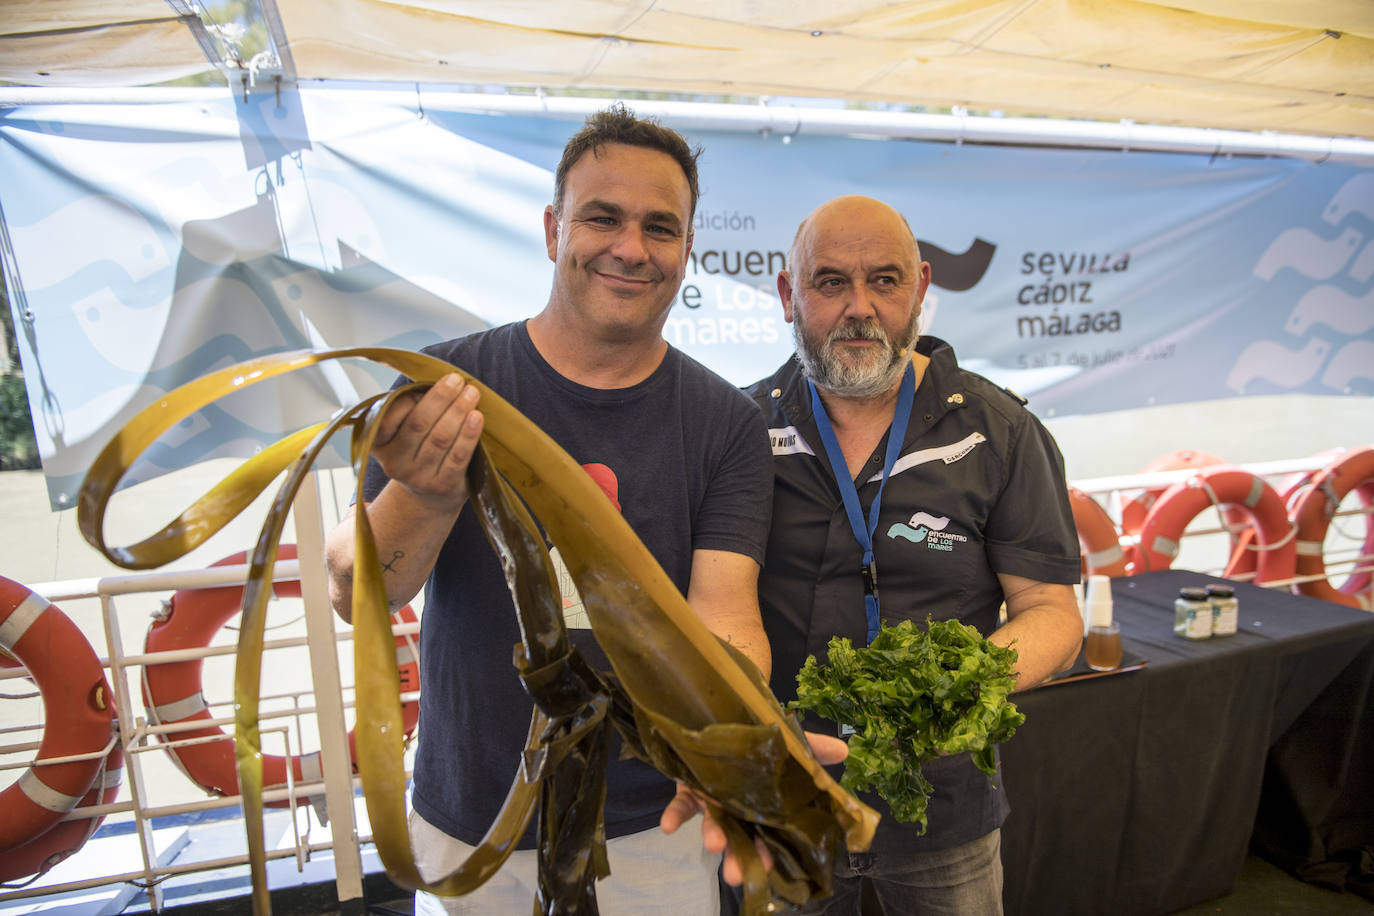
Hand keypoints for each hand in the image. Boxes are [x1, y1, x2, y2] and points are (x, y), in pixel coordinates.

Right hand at [371, 374, 482, 511]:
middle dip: (441, 398)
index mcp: (380, 444)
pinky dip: (468, 434)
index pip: (390, 416)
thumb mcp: (402, 433)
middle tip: (457, 380)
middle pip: (419, 424)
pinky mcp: (442, 485)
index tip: (431, 382)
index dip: (412, 398)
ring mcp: (418, 477)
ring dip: (458, 411)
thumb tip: (438, 384)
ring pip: (440, 438)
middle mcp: (395, 462)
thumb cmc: (418, 453)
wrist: (428, 498)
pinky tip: (477, 417)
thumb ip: (410, 410)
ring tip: (471, 393)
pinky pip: (457, 456)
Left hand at [659, 731, 847, 885]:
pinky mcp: (689, 789)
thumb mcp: (788, 743)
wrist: (721, 718)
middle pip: (740, 839)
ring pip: (712, 825)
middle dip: (737, 858)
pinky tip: (668, 827)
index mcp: (764, 807)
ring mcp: (713, 801)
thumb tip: (844, 749)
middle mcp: (739, 809)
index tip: (768, 869)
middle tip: (734, 875)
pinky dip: (674, 816)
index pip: (769, 836)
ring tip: (714, 845)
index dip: (768, 853)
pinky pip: (680, 806)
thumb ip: (812, 749)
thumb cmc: (759, 741)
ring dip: (712, 836)